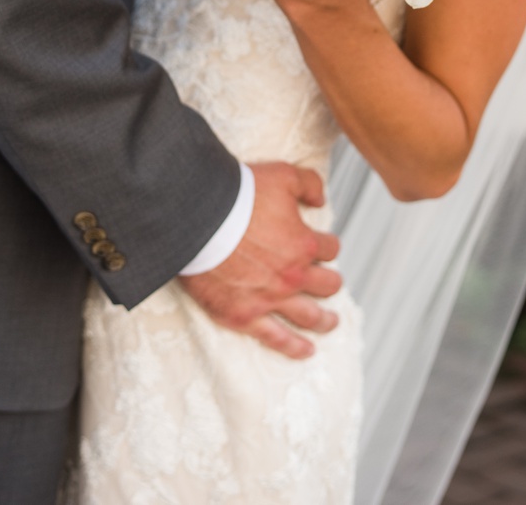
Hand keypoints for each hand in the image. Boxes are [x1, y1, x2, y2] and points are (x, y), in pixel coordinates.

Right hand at [180, 162, 341, 359]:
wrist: (195, 216)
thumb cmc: (235, 194)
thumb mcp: (281, 174)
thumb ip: (309, 184)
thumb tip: (320, 200)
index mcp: (303, 243)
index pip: (330, 248)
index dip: (327, 245)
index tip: (321, 245)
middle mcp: (293, 275)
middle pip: (326, 285)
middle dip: (330, 282)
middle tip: (328, 283)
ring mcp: (270, 298)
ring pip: (310, 316)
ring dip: (324, 320)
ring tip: (330, 323)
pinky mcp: (244, 314)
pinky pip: (277, 338)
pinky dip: (295, 347)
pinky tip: (306, 350)